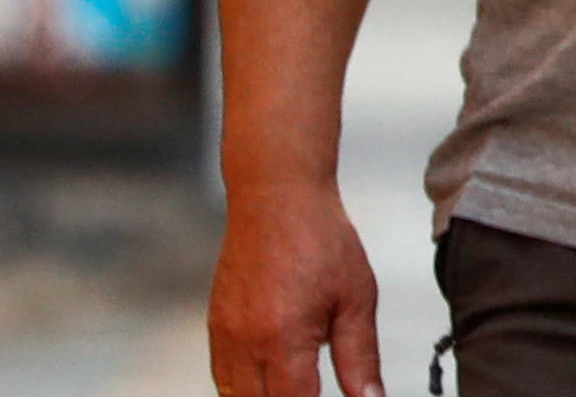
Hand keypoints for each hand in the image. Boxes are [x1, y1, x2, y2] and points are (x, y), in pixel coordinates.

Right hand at [208, 178, 383, 396]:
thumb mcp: (356, 299)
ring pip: (235, 396)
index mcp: (284, 340)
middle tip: (313, 388)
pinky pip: (222, 377)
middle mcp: (245, 345)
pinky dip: (243, 388)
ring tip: (296, 386)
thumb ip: (360, 358)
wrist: (277, 199)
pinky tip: (271, 382)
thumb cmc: (322, 242)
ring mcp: (224, 337)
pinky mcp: (215, 327)